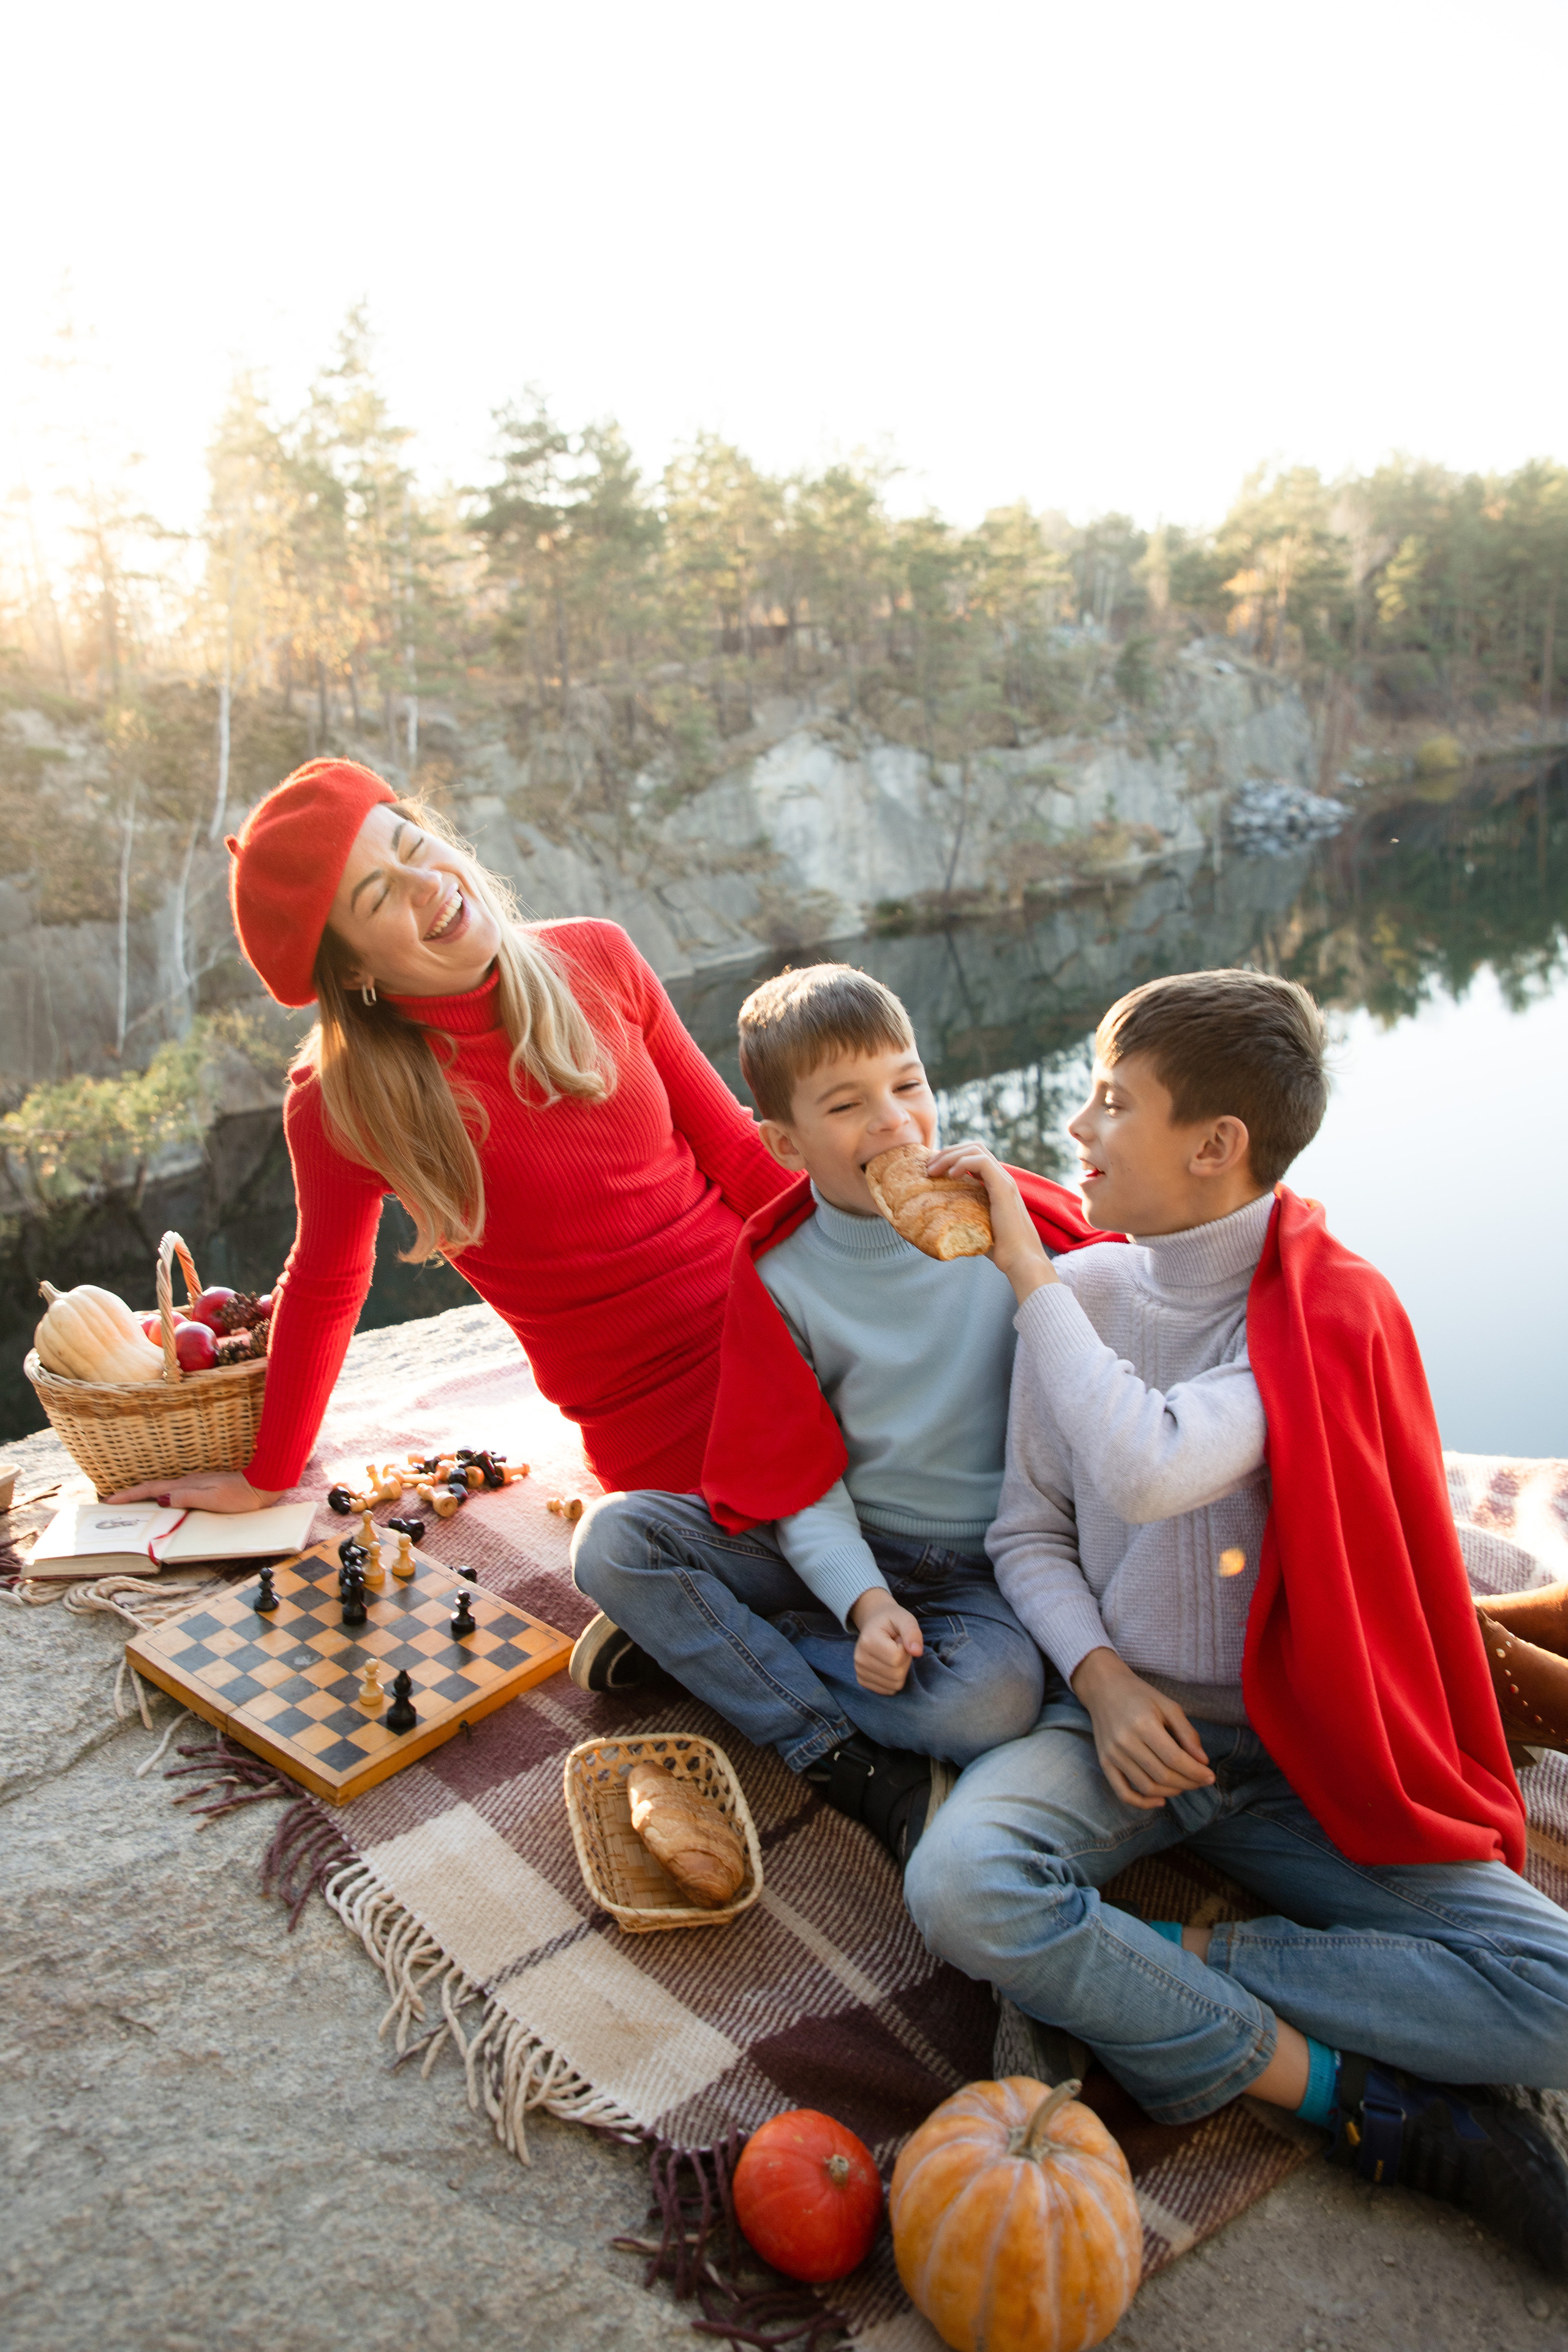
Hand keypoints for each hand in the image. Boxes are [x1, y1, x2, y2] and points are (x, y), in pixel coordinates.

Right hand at [99, 1470, 283, 1513]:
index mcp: (186, 1485)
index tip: (109, 1500)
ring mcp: (195, 1483)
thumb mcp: (213, 1499)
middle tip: (111, 1503)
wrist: (261, 1485)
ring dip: (144, 1495)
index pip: (151, 1490)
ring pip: (162, 1489)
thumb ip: (187, 1497)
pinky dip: (160, 1496)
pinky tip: (160, 1501)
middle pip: (153, 1488)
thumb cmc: (240, 1497)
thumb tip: (161, 1499)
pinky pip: (174, 1492)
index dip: (130, 1495)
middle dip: (131, 1495)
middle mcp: (188, 1482)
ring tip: (128, 1503)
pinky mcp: (202, 1487)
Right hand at [849, 1587, 924, 1693]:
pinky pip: (887, 1690)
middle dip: (904, 1662)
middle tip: (897, 1647)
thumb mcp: (905, 1619)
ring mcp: (859, 1671)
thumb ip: (912, 1633)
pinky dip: (894, 1680)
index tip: (899, 1639)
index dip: (905, 1649)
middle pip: (896, 1674)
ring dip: (900, 1671)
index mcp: (868, 1640)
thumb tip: (917, 1652)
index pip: (897, 1658)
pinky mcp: (862, 1680)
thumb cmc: (891, 1621)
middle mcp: (860, 1658)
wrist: (873, 1623)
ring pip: (894, 1685)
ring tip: (892, 1655)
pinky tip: (888, 1666)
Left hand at [926, 1141, 1056, 1304]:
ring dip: (950, 1155)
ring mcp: (1005, 1181)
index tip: (932, 1168)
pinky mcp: (1004, 1188)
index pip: (973, 1157)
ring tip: (932, 1170)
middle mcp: (1002, 1178)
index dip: (951, 1157)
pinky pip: (981, 1162)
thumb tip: (938, 1224)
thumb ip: (963, 1219)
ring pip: (976, 1150)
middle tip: (928, 1166)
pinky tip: (949, 1175)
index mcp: (996, 1185)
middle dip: (947, 1152)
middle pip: (973, 1147)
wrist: (1021, 1261)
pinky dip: (962, 1163)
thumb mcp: (975, 1227)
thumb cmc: (1000, 1250)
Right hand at [1070, 1647, 1213, 1809]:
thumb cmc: (1140, 1695)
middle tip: (1200, 1781)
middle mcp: (1125, 1741)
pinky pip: (1123, 1792)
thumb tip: (1202, 1761)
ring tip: (1184, 1785)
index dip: (1195, 1772)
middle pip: (1162, 1775)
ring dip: (1171, 1792)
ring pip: (1146, 1786)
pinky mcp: (1104, 1763)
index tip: (1210, 1777)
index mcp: (1143, 1724)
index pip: (1174, 1759)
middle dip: (1188, 1783)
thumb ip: (1187, 1733)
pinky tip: (1160, 1800)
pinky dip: (1142, 1803)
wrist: (1104, 1688)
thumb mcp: (1168, 1706)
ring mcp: (1112, 1754)